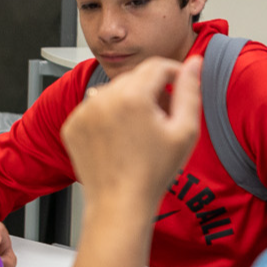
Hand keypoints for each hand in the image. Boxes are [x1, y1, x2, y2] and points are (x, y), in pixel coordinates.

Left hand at [60, 55, 202, 215]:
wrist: (119, 204)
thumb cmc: (152, 174)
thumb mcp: (184, 131)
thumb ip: (190, 91)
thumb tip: (194, 63)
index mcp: (132, 96)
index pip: (156, 66)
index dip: (173, 72)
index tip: (178, 84)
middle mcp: (102, 99)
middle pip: (134, 78)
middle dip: (151, 89)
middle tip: (163, 116)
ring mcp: (83, 112)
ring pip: (113, 91)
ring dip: (128, 101)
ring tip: (140, 130)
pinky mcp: (72, 125)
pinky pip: (94, 108)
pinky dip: (107, 116)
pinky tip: (119, 138)